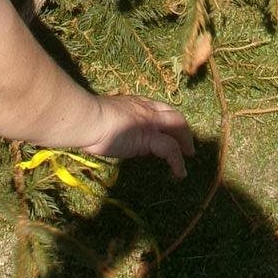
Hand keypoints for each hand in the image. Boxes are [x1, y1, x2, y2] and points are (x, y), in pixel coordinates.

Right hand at [80, 94, 194, 177]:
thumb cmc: (91, 119)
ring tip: (188, 158)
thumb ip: (118, 123)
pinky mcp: (149, 138)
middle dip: (183, 130)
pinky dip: (178, 162)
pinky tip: (180, 173)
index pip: (160, 108)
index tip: (171, 130)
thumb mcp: (108, 118)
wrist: (89, 119)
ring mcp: (150, 123)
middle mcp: (147, 110)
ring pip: (178, 127)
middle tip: (187, 145)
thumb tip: (116, 133)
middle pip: (174, 116)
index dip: (168, 119)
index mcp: (137, 104)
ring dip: (186, 143)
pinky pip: (170, 149)